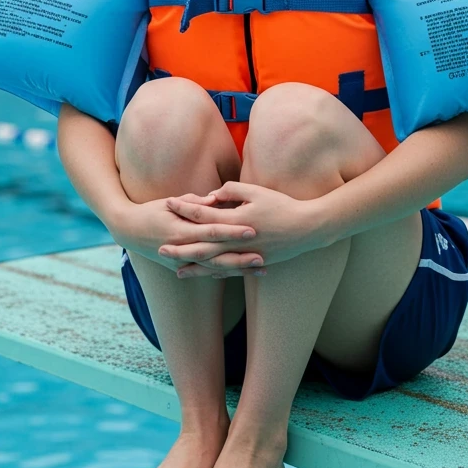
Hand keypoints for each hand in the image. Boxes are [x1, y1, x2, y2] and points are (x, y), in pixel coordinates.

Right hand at [110, 193, 264, 274]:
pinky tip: (244, 274)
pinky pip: (207, 273)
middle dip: (239, 258)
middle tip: (261, 257)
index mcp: (180, 231)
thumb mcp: (169, 203)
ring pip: (214, 268)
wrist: (127, 230)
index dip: (232, 232)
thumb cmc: (150, 211)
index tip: (252, 230)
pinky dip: (226, 274)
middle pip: (216, 255)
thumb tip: (215, 198)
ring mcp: (181, 262)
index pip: (211, 231)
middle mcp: (182, 250)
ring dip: (238, 270)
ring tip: (260, 269)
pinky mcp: (181, 268)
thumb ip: (193, 202)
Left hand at [163, 181, 326, 278]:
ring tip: (177, 270)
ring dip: (195, 267)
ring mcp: (245, 254)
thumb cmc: (282, 205)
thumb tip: (212, 196)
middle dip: (180, 247)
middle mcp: (237, 240)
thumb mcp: (256, 191)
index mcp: (235, 219)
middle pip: (202, 245)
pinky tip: (205, 276)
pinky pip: (231, 270)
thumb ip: (232, 191)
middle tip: (160, 249)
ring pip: (214, 263)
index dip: (184, 208)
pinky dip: (216, 273)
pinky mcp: (254, 262)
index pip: (202, 214)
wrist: (308, 228)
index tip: (168, 203)